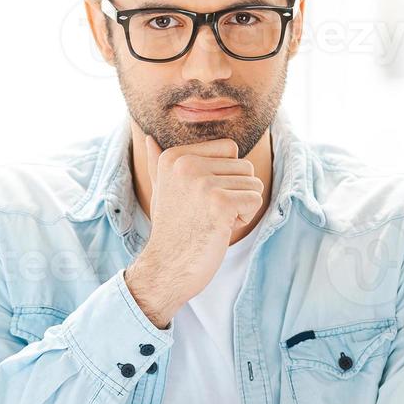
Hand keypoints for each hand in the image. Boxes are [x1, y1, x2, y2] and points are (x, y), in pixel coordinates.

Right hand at [125, 136, 263, 327]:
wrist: (166, 267)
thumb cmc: (170, 230)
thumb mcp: (161, 190)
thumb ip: (158, 163)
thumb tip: (148, 137)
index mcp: (175, 156)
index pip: (230, 149)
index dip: (225, 176)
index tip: (201, 198)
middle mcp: (187, 164)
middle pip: (245, 167)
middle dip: (235, 194)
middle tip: (207, 214)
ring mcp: (203, 183)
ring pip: (253, 184)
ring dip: (241, 207)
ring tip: (213, 221)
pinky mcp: (220, 203)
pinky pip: (256, 200)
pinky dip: (245, 219)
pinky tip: (221, 229)